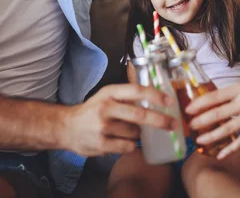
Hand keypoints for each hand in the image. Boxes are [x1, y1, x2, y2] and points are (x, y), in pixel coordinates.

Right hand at [63, 84, 177, 156]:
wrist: (66, 127)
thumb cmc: (93, 110)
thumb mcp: (107, 95)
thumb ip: (127, 95)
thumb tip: (157, 93)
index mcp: (109, 93)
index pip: (136, 91)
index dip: (155, 95)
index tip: (170, 101)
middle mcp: (106, 108)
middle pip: (139, 114)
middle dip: (160, 120)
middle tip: (173, 124)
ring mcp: (102, 127)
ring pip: (135, 133)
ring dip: (139, 134)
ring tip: (128, 131)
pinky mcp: (101, 144)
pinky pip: (127, 147)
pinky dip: (130, 145)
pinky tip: (121, 141)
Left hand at [186, 79, 239, 159]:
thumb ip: (230, 94)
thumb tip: (209, 102)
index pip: (216, 96)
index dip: (200, 103)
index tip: (188, 109)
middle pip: (219, 113)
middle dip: (202, 120)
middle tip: (190, 125)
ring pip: (229, 129)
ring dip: (212, 135)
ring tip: (199, 139)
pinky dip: (231, 148)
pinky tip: (220, 154)